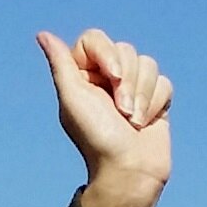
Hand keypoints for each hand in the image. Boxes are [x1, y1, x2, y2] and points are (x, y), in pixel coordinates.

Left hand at [36, 29, 170, 206]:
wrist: (129, 172)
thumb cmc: (97, 138)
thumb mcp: (73, 100)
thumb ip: (61, 65)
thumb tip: (43, 35)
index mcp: (82, 75)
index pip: (95, 39)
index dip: (107, 54)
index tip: (113, 77)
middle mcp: (106, 78)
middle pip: (126, 50)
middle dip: (127, 82)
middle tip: (120, 112)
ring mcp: (132, 88)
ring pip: (147, 64)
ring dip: (142, 96)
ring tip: (132, 122)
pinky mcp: (154, 99)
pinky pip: (163, 82)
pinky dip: (155, 104)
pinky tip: (145, 123)